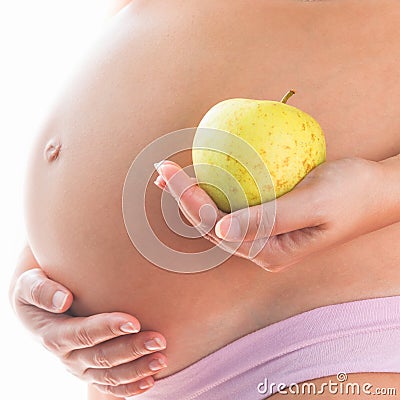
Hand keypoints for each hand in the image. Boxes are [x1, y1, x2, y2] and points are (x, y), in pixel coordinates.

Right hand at [11, 268, 166, 396]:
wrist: (39, 309)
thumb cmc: (38, 289)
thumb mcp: (28, 284)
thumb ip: (41, 290)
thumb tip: (63, 300)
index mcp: (53, 334)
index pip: (83, 333)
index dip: (108, 328)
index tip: (134, 321)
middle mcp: (67, 356)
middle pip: (102, 357)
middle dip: (132, 350)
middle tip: (159, 340)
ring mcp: (79, 367)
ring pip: (108, 375)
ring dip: (136, 370)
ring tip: (161, 360)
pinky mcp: (89, 372)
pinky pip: (108, 386)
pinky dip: (129, 387)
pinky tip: (150, 380)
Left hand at [154, 157, 386, 270]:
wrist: (378, 191)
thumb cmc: (352, 192)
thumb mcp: (314, 202)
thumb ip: (268, 219)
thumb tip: (219, 231)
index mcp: (271, 252)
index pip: (218, 227)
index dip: (190, 201)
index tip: (168, 173)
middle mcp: (263, 249)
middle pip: (212, 225)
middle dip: (184, 199)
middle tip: (161, 171)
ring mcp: (266, 236)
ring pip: (219, 217)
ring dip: (195, 195)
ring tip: (171, 175)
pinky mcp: (270, 221)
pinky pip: (235, 206)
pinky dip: (216, 190)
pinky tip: (205, 173)